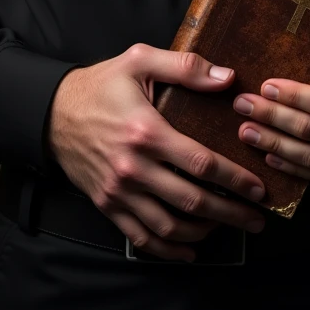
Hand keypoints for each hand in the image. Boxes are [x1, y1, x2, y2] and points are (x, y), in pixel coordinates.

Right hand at [47, 43, 266, 261]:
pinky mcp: (107, 204)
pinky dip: (168, 249)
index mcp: (146, 131)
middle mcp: (133, 167)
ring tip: (229, 228)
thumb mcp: (139, 61)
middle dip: (231, 213)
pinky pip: (141, 237)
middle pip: (191, 201)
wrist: (51, 111)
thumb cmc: (100, 84)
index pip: (201, 163)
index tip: (258, 188)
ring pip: (169, 226)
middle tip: (257, 218)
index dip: (235, 180)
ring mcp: (119, 191)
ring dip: (204, 233)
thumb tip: (226, 77)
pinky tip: (189, 249)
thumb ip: (185, 66)